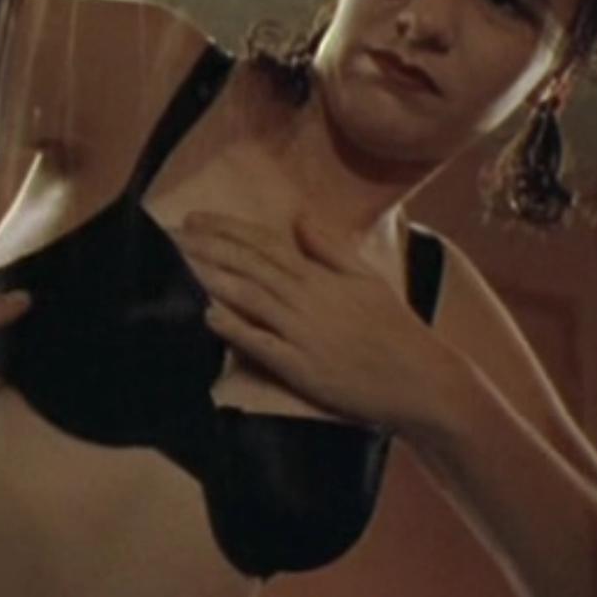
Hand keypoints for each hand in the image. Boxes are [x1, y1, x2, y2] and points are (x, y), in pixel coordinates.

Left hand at [173, 212, 453, 430]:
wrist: (421, 380)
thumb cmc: (396, 330)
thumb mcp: (368, 279)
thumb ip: (331, 248)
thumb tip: (299, 216)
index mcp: (322, 277)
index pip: (266, 245)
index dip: (228, 230)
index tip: (197, 219)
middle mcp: (308, 300)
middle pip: (251, 266)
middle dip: (210, 246)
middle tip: (175, 233)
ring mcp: (304, 334)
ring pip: (251, 298)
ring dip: (214, 277)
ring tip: (183, 261)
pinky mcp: (303, 369)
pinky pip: (262, 345)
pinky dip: (235, 329)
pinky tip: (209, 316)